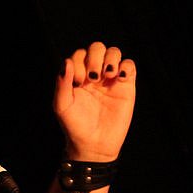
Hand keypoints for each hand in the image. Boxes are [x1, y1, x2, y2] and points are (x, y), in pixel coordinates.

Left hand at [54, 41, 135, 160]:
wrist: (94, 144)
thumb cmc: (75, 125)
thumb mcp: (62, 105)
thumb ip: (62, 83)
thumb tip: (67, 62)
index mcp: (78, 75)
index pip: (80, 54)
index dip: (79, 62)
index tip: (78, 83)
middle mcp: (94, 74)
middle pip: (97, 48)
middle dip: (95, 57)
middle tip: (93, 77)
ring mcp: (111, 79)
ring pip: (114, 53)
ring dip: (110, 59)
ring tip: (107, 75)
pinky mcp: (126, 86)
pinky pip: (129, 65)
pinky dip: (126, 66)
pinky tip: (119, 78)